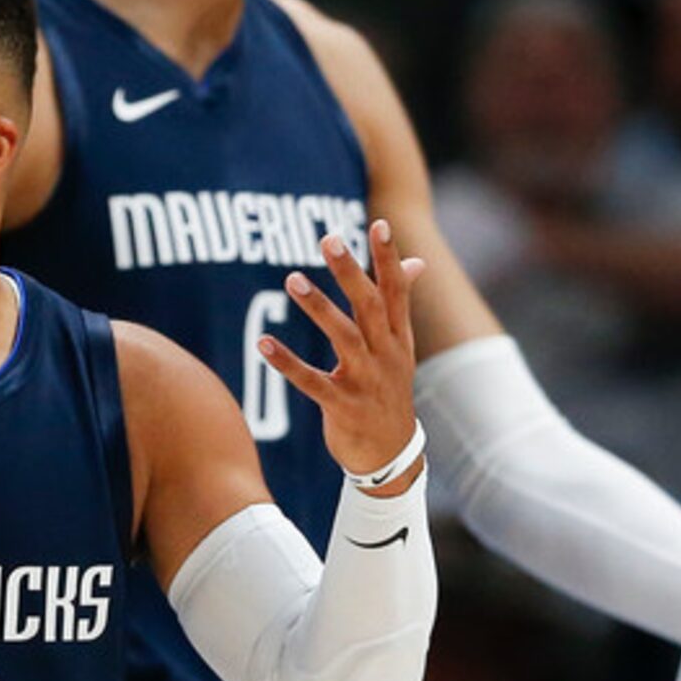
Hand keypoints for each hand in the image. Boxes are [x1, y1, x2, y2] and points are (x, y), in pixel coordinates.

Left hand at [263, 219, 427, 489]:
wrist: (391, 457)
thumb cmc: (388, 393)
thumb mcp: (401, 349)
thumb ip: (401, 303)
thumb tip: (417, 261)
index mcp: (398, 339)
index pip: (395, 291)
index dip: (389, 258)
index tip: (380, 223)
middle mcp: (385, 356)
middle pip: (369, 306)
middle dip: (350, 272)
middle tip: (329, 238)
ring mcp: (365, 382)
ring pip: (343, 338)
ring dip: (318, 307)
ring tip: (292, 279)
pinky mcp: (341, 406)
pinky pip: (311, 381)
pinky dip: (287, 363)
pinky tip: (263, 344)